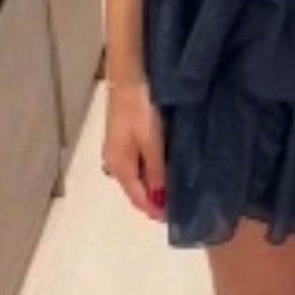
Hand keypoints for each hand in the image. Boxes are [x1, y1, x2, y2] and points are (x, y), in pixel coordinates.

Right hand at [101, 78, 167, 221]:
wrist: (129, 75)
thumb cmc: (140, 108)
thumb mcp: (151, 142)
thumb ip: (156, 172)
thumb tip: (159, 201)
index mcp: (119, 165)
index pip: (137, 198)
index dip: (155, 210)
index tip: (176, 218)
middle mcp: (114, 161)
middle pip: (135, 190)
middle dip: (154, 200)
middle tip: (180, 204)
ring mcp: (117, 149)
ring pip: (136, 177)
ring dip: (152, 186)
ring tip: (175, 189)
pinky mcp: (123, 138)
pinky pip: (137, 165)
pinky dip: (150, 172)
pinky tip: (164, 169)